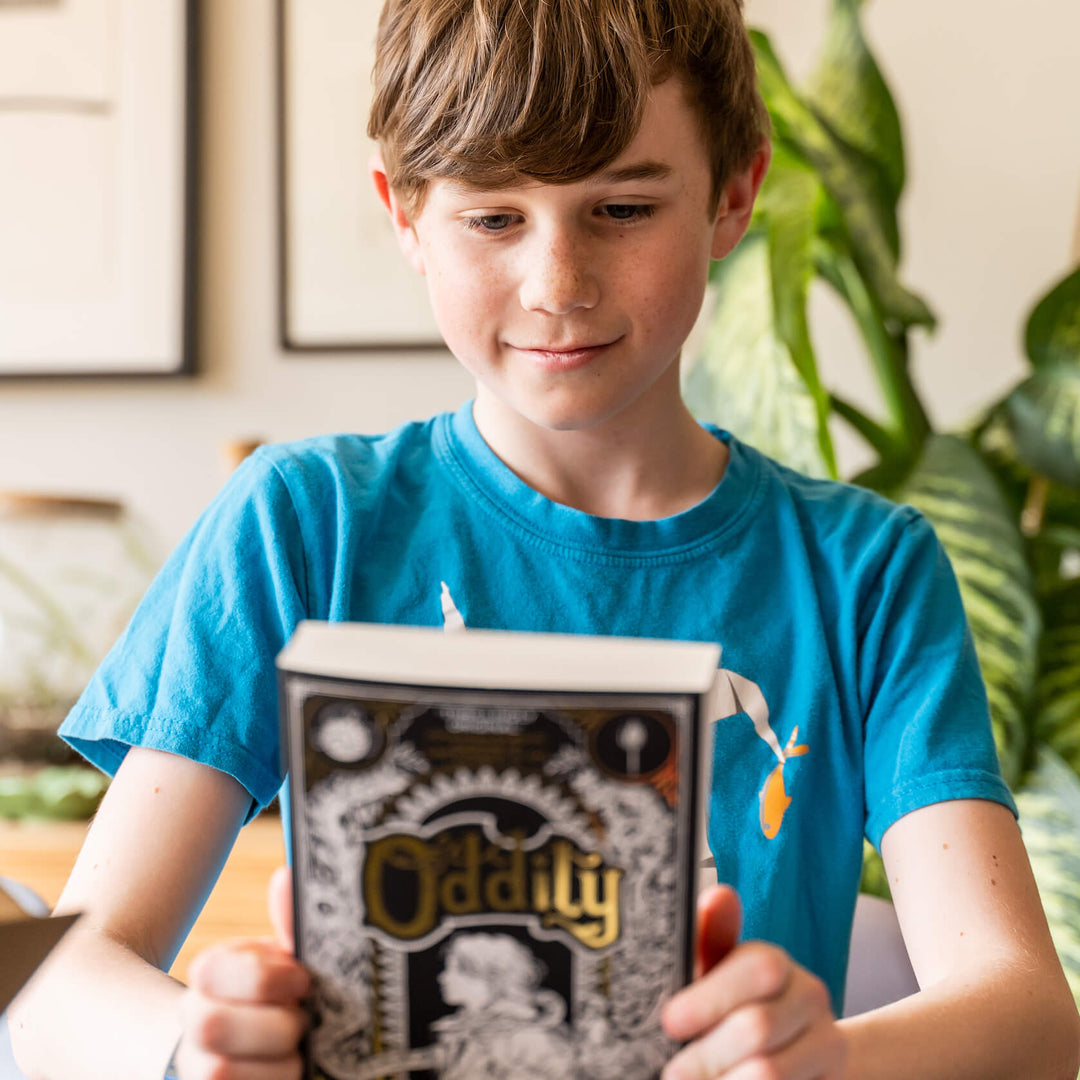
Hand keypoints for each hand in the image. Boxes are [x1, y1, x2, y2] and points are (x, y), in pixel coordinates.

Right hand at [175, 866, 309, 1078]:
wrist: (288, 1052)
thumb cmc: (296, 998)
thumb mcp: (298, 963)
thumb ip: (292, 925)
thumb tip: (285, 876)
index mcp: (211, 974)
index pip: (211, 970)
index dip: (263, 979)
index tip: (303, 980)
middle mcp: (193, 1020)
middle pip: (210, 1025)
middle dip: (273, 1026)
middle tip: (303, 1023)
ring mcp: (197, 1067)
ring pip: (218, 1072)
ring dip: (278, 1066)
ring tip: (300, 1057)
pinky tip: (295, 1074)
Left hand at [660, 885, 846, 1079]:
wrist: (788, 1051)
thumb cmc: (729, 1005)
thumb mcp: (712, 973)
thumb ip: (708, 937)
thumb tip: (718, 895)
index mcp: (775, 962)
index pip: (757, 969)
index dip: (709, 998)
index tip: (670, 1022)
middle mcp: (810, 997)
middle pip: (758, 1028)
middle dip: (707, 1055)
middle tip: (673, 1073)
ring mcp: (829, 1044)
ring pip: (771, 1073)